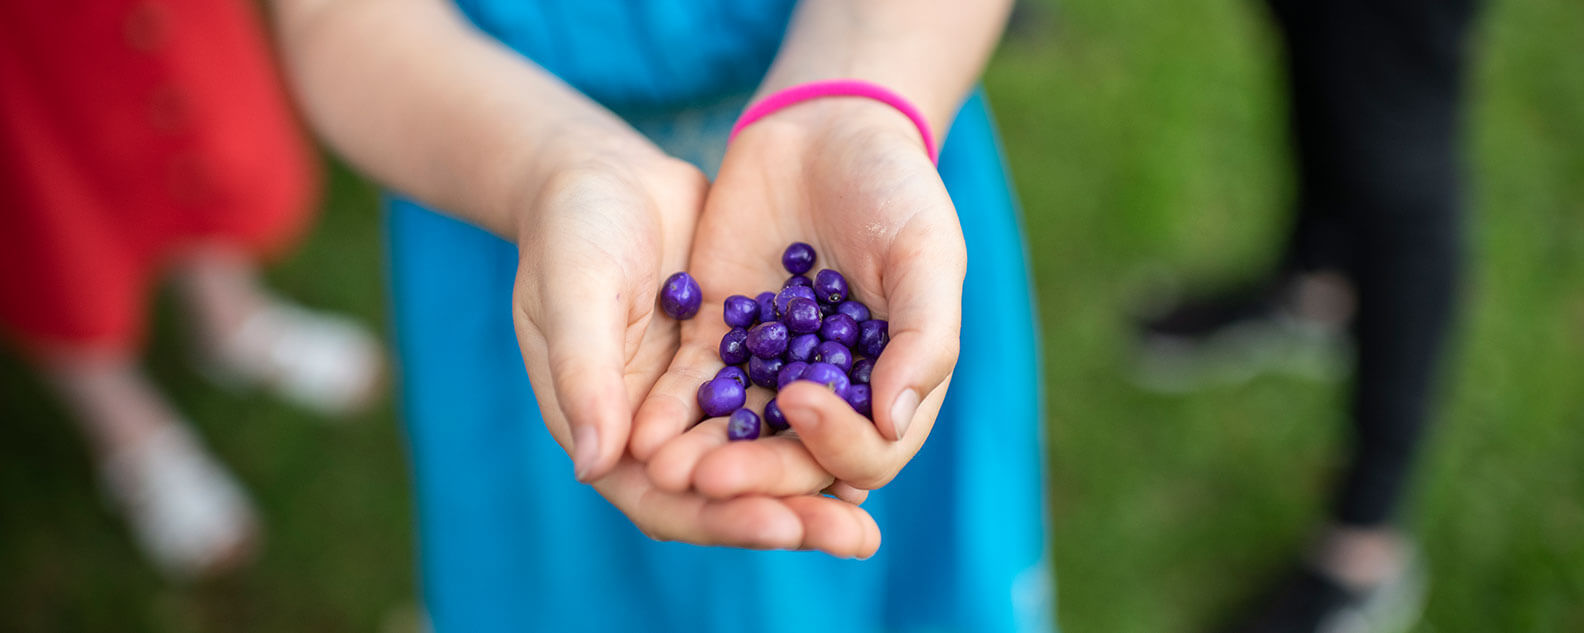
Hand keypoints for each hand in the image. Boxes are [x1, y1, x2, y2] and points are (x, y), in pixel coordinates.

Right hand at [510, 146, 879, 556]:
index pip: (664, 501)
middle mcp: (662, 432)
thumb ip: (584, 374)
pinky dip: (830, 416)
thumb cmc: (569, 232)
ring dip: (816, 477)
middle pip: (730, 491)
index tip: (778, 523)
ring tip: (870, 512)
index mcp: (608, 434)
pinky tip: (880, 428)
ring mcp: (709, 395)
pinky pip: (792, 396)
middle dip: (789, 511)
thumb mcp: (574, 293)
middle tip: (854, 540)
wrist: (603, 172)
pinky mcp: (746, 356)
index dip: (722, 517)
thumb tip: (597, 465)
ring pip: (768, 451)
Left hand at [630, 100, 966, 500]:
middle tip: (707, 478)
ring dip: (703, 456)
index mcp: (894, 385)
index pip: (871, 451)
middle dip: (754, 472)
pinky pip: (694, 385)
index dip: (837, 445)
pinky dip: (671, 409)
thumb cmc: (895, 188)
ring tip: (663, 467)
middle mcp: (833, 392)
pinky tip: (640, 425)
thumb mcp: (926, 253)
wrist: (826, 127)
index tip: (800, 402)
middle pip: (796, 458)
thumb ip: (924, 338)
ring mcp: (773, 368)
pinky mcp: (719, 337)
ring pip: (739, 433)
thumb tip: (892, 424)